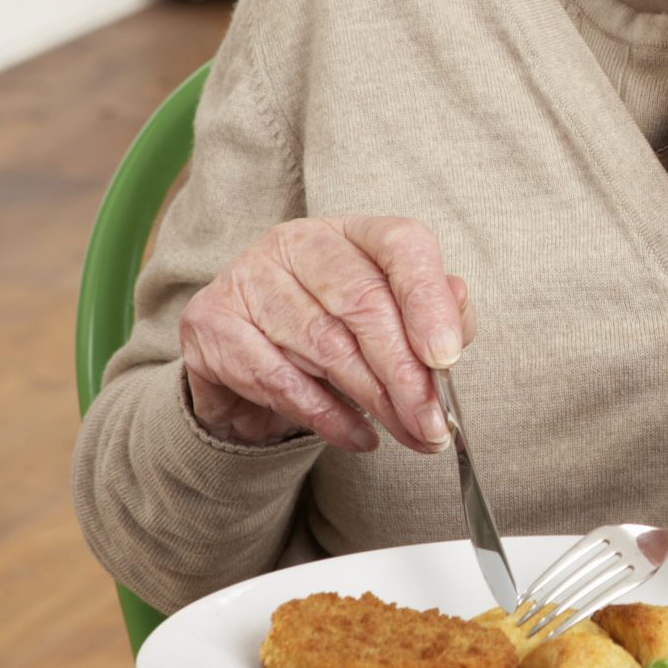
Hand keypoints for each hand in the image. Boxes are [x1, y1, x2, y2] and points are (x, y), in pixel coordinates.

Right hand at [176, 216, 471, 453]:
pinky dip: (324, 415)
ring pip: (324, 345)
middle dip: (405, 374)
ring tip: (409, 433)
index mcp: (354, 231)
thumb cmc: (335, 330)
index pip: (402, 246)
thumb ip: (433, 316)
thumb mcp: (393, 317)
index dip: (428, 300)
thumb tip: (457, 317)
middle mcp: (298, 243)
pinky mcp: (210, 320)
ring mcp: (248, 277)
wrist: (245, 358)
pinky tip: (358, 436)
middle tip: (432, 423)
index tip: (447, 357)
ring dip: (373, 401)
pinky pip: (277, 377)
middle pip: (363, 304)